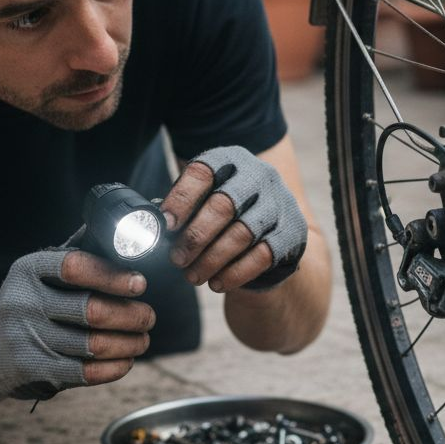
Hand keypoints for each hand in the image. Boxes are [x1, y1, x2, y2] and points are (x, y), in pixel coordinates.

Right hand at [0, 249, 154, 402]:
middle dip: (131, 315)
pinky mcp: (33, 368)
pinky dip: (114, 367)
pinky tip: (127, 361)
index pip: (75, 266)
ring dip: (129, 343)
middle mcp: (24, 301)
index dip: (113, 276)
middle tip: (149, 317)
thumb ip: (74, 264)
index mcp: (28, 269)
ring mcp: (26, 337)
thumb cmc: (28, 305)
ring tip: (143, 340)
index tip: (139, 284)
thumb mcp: (37, 276)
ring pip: (94, 344)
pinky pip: (85, 372)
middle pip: (91, 310)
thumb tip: (127, 253)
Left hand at [161, 145, 307, 291]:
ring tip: (192, 276)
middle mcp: (258, 175)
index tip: (164, 226)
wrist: (274, 227)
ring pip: (242, 234)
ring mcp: (279, 203)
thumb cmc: (225, 213)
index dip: (181, 200)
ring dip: (212, 259)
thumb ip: (182, 208)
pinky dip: (235, 273)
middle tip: (176, 259)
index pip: (202, 172)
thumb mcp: (204, 199)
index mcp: (230, 160)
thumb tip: (152, 227)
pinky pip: (262, 256)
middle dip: (195, 237)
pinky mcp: (292, 231)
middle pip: (223, 205)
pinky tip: (217, 283)